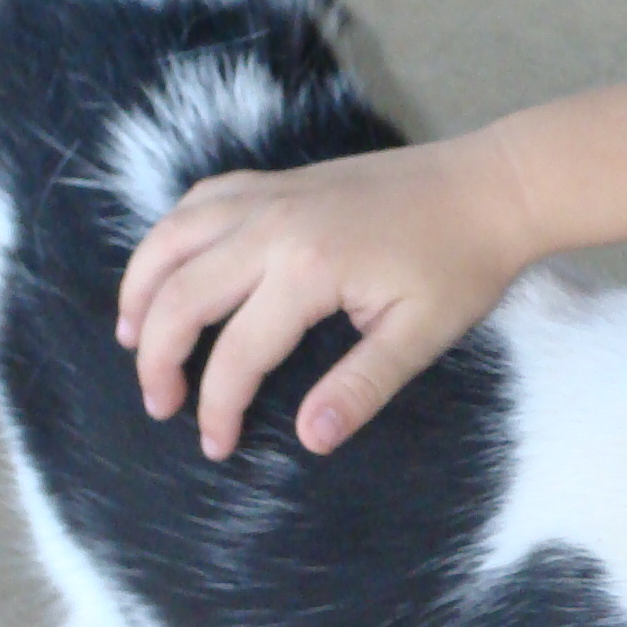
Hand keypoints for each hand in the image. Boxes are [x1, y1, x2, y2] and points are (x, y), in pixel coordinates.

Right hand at [115, 128, 536, 460]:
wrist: (494, 186)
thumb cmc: (465, 261)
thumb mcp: (423, 334)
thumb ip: (361, 386)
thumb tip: (310, 439)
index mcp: (307, 268)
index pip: (235, 354)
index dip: (216, 407)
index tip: (216, 446)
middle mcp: (273, 225)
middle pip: (180, 296)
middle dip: (156, 358)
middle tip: (160, 405)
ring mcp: (271, 194)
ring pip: (172, 240)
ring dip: (141, 290)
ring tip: (131, 339)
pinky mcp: (280, 180)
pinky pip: (200, 202)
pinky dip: (171, 237)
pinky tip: (170, 269)